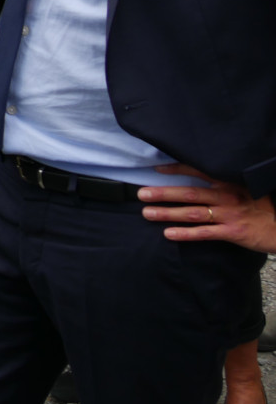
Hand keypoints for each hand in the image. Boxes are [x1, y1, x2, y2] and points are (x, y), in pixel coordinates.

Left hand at [139, 164, 275, 252]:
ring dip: (168, 213)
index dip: (176, 169)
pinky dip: (185, 233)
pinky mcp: (232, 232)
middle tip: (141, 193)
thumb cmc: (263, 207)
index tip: (156, 169)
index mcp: (229, 183)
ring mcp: (229, 214)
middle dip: (163, 193)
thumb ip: (224, 183)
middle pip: (189, 193)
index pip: (198, 171)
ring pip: (192, 213)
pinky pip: (204, 233)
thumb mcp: (245, 188)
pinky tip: (168, 234)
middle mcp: (226, 196)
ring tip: (147, 213)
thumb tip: (198, 179)